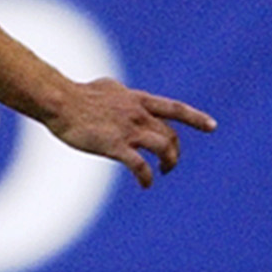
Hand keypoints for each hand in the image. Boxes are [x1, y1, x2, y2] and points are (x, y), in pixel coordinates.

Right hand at [46, 78, 216, 187]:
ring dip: (168, 163)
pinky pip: (139, 166)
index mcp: (137, 100)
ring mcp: (128, 131)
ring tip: (162, 172)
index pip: (174, 109)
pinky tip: (145, 184)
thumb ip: (119, 92)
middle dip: (174, 151)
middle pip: (169, 136)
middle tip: (169, 164)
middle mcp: (139, 115)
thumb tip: (118, 90)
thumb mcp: (106, 87)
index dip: (195, 118)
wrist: (59, 101)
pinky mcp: (115, 146)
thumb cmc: (76, 94)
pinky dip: (146, 177)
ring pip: (163, 149)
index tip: (212, 126)